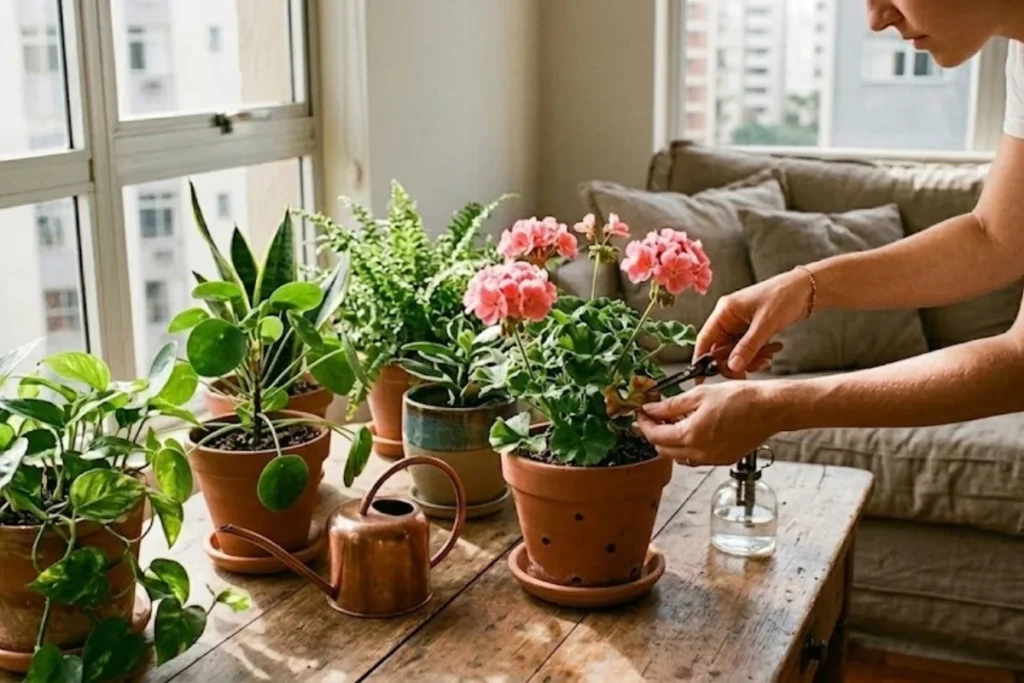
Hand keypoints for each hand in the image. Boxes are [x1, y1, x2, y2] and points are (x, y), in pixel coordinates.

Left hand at [637, 381, 784, 466]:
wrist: (770, 409)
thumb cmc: (740, 398)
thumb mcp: (699, 395)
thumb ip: (671, 405)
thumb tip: (651, 409)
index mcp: (690, 436)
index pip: (655, 435)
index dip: (644, 423)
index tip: (642, 412)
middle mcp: (699, 453)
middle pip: (664, 449)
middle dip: (655, 433)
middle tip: (654, 416)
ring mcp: (712, 459)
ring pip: (679, 456)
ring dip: (671, 441)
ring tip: (673, 420)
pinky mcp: (723, 459)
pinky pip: (696, 458)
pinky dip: (688, 446)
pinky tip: (692, 429)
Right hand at [695, 268, 812, 374]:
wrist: (806, 289)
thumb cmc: (784, 296)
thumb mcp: (765, 324)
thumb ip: (748, 347)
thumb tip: (732, 367)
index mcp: (725, 311)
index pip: (705, 339)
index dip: (701, 360)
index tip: (701, 379)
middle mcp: (728, 318)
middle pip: (719, 350)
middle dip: (734, 362)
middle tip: (748, 371)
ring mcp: (739, 325)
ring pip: (734, 352)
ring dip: (749, 359)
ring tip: (767, 356)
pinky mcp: (751, 330)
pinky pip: (747, 349)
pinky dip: (757, 355)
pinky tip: (770, 352)